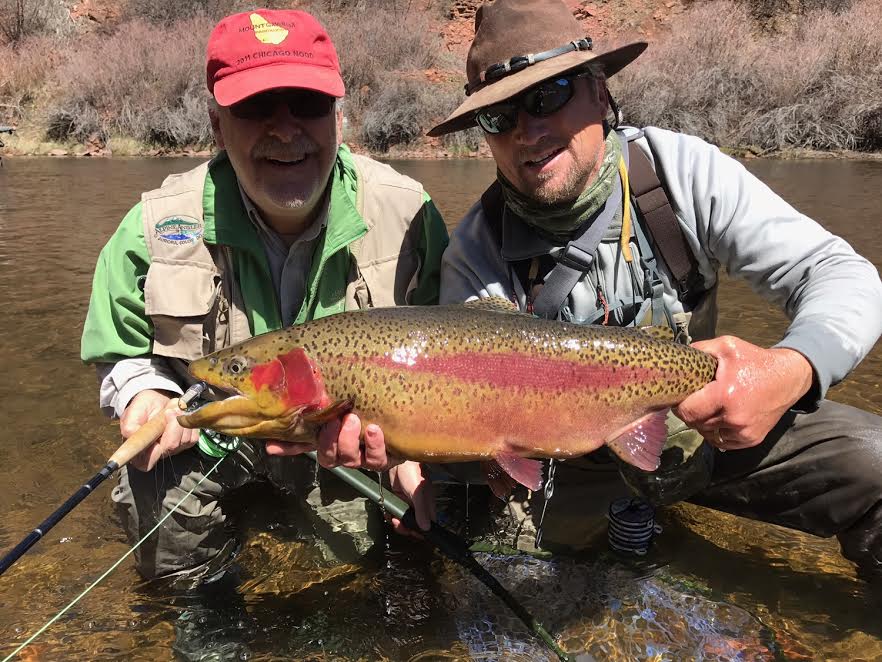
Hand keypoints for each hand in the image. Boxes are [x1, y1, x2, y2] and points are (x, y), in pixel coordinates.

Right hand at [121, 389, 199, 471]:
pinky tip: (181, 415)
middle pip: (170, 447)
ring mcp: (172, 449)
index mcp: (139, 452)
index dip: (154, 450)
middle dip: (173, 426)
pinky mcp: (185, 443)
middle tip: (169, 411)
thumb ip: (130, 426)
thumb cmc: (142, 408)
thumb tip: (132, 435)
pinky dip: (189, 424)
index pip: (146, 463)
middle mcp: (156, 454)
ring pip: (184, 441)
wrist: (156, 400)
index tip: (158, 431)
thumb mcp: (131, 414)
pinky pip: (193, 437)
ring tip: (173, 410)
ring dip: (181, 421)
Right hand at [265, 413, 400, 471]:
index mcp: (330, 441)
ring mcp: (363, 458)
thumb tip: (287, 409)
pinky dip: (374, 445)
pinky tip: (374, 430)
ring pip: (350, 459)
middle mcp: (344, 454)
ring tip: (352, 419)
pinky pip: (377, 459)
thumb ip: (320, 407)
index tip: (272, 444)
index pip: (303, 447)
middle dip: (328, 441)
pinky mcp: (384, 459)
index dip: (287, 448)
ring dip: (348, 440)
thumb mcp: (343, 406)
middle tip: (334, 420)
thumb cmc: (369, 408)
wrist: (403, 418)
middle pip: (329, 458)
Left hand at [388, 461, 434, 536]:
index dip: (420, 532)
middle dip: (405, 528)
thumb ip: (421, 510)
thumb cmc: (412, 473)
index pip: (427, 524)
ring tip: (393, 518)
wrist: (397, 461)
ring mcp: (408, 503)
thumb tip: (426, 528)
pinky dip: (391, 515)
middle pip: (414, 525)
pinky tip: (388, 513)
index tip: (411, 532)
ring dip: (397, 523)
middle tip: (398, 524)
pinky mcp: (398, 500)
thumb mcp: (417, 493)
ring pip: (403, 520)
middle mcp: (418, 506)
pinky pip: (395, 512)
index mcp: (427, 505)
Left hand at [674, 335, 813, 450]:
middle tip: (694, 401)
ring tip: (709, 407)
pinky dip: (717, 432)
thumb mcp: (727, 346)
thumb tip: (679, 357)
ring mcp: (744, 432)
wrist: (789, 377)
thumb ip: (700, 349)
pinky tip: (720, 418)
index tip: (681, 397)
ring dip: (703, 423)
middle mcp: (734, 418)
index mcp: (725, 395)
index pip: (688, 411)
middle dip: (690, 413)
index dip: (680, 405)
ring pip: (707, 434)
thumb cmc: (755, 360)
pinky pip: (722, 442)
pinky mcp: (752, 439)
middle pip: (695, 424)